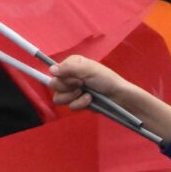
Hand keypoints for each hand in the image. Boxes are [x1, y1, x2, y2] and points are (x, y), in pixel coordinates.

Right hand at [50, 55, 170, 143]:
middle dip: (67, 87)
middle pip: (54, 85)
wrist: (119, 98)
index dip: (63, 76)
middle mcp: (72, 77)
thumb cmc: (107, 80)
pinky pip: (70, 106)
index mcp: (73, 65)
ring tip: (87, 94)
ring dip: (73, 97)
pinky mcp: (78, 103)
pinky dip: (80, 104)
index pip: (55, 70)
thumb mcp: (89, 69)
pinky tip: (90, 101)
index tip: (75, 78)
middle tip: (81, 86)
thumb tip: (51, 69)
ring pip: (59, 98)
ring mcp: (74, 91)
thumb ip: (69, 68)